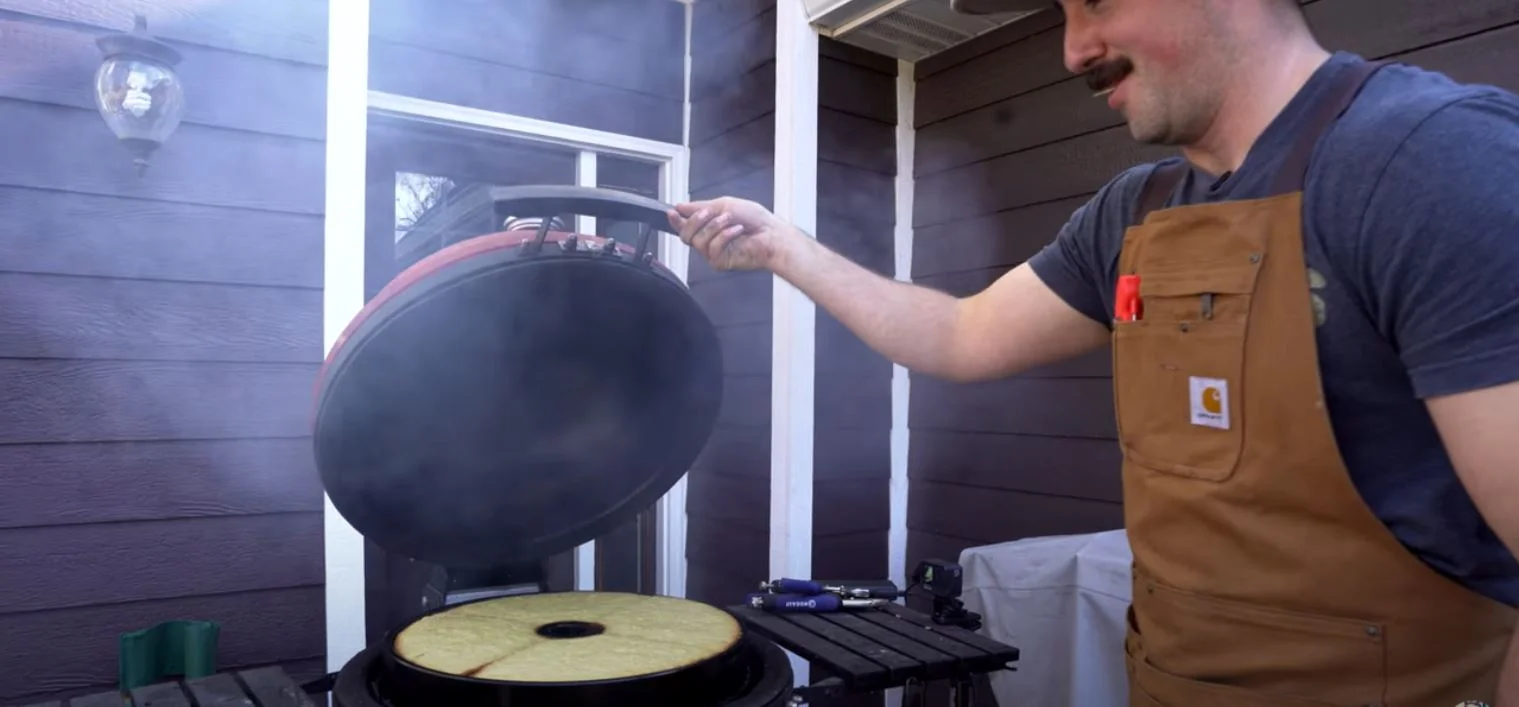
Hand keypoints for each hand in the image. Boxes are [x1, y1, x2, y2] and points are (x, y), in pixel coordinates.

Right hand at [667, 197, 789, 271]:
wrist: (772, 234)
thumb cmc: (754, 219)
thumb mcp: (725, 204)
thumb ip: (700, 207)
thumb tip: (680, 206)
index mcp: (708, 226)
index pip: (685, 226)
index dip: (676, 220)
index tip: (672, 212)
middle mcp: (708, 241)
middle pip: (685, 235)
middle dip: (695, 221)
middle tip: (709, 213)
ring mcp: (714, 253)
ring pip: (698, 241)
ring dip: (714, 226)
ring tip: (730, 220)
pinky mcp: (721, 263)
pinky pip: (712, 248)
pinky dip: (725, 236)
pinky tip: (737, 231)